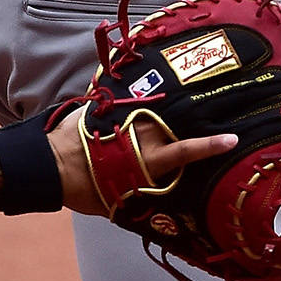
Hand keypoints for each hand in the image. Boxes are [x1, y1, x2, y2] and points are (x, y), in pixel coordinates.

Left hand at [49, 105, 234, 217]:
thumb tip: (146, 193)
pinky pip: (131, 99)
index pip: (186, 150)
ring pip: (156, 107)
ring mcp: (126, 116)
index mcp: (148, 159)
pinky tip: (146, 82)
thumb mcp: (114, 198)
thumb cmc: (82, 188)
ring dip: (167, 105)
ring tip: (187, 92)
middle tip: (220, 101)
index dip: (211, 145)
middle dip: (197, 113)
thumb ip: (135, 190)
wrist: (49, 163)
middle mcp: (142, 134)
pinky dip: (137, 97)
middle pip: (176, 121)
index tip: (231, 139)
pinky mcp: (109, 107)